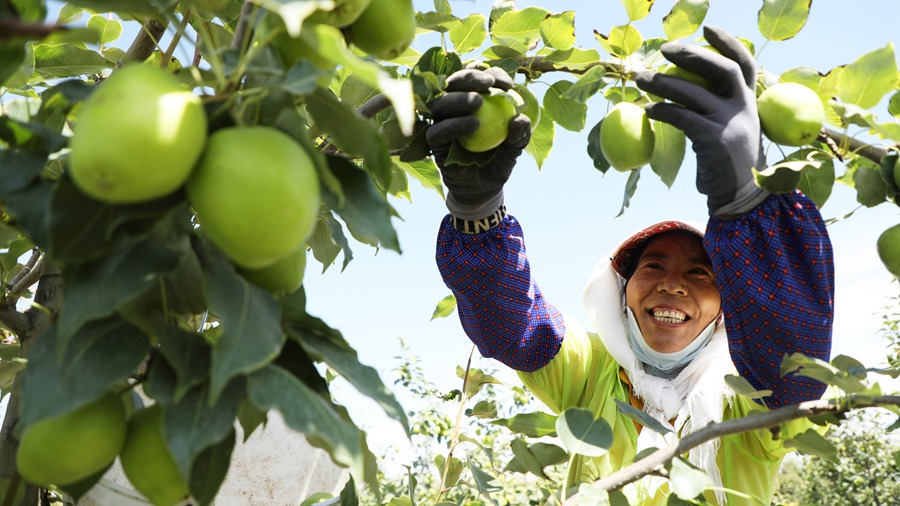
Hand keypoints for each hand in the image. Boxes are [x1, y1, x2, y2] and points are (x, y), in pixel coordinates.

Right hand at [427, 67, 530, 220]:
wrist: (484, 189)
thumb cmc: (499, 161)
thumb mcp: (515, 147)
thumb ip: (519, 134)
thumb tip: (520, 117)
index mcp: (471, 100)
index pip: (475, 79)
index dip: (490, 75)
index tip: (508, 83)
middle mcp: (452, 109)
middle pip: (452, 84)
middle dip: (469, 78)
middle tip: (488, 84)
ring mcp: (441, 125)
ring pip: (440, 104)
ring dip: (458, 99)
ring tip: (479, 102)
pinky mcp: (434, 145)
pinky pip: (437, 132)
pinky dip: (453, 126)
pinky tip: (472, 125)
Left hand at [635, 25, 768, 215]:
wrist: (739, 197)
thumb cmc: (728, 163)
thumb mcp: (731, 129)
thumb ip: (718, 107)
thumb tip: (686, 86)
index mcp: (749, 102)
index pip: (745, 64)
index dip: (728, 42)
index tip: (707, 27)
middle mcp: (744, 109)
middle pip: (722, 70)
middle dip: (692, 56)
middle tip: (665, 49)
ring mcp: (730, 124)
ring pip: (693, 93)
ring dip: (663, 83)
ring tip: (641, 77)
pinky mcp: (713, 141)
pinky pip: (682, 117)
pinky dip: (662, 110)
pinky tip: (647, 109)